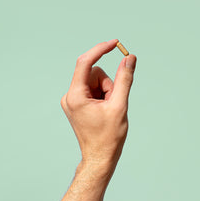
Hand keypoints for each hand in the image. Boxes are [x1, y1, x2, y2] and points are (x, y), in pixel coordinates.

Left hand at [60, 39, 136, 169]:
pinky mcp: (76, 103)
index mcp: (76, 96)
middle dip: (108, 84)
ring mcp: (72, 100)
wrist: (99, 157)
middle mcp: (70, 96)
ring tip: (108, 109)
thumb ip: (124, 79)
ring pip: (94, 81)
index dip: (101, 49)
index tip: (115, 43)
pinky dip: (102, 95)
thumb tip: (129, 58)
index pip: (86, 62)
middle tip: (113, 103)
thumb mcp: (119, 105)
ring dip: (106, 91)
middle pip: (93, 73)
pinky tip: (104, 110)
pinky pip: (92, 89)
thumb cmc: (109, 137)